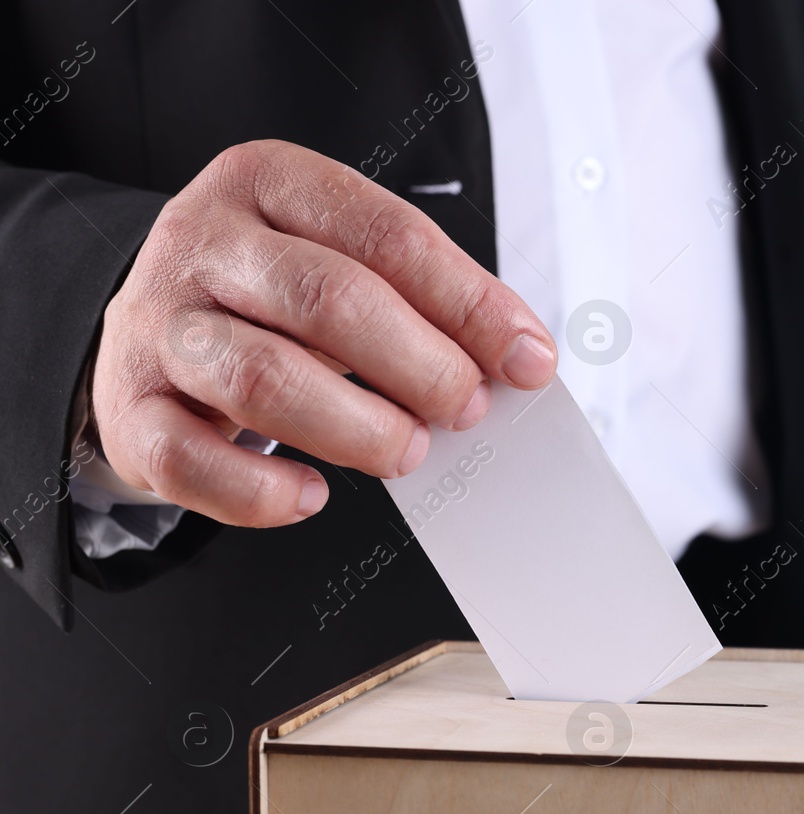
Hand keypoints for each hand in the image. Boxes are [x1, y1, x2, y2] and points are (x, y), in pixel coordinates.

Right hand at [90, 139, 557, 525]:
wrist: (156, 328)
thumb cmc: (275, 298)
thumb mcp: (350, 264)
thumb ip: (431, 301)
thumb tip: (521, 358)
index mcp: (270, 182)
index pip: (389, 236)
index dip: (470, 305)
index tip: (527, 360)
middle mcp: (203, 242)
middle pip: (328, 299)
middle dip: (420, 365)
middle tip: (464, 408)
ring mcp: (157, 324)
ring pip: (262, 378)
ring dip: (356, 428)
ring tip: (406, 449)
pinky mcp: (129, 409)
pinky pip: (192, 461)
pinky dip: (261, 493)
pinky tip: (311, 495)